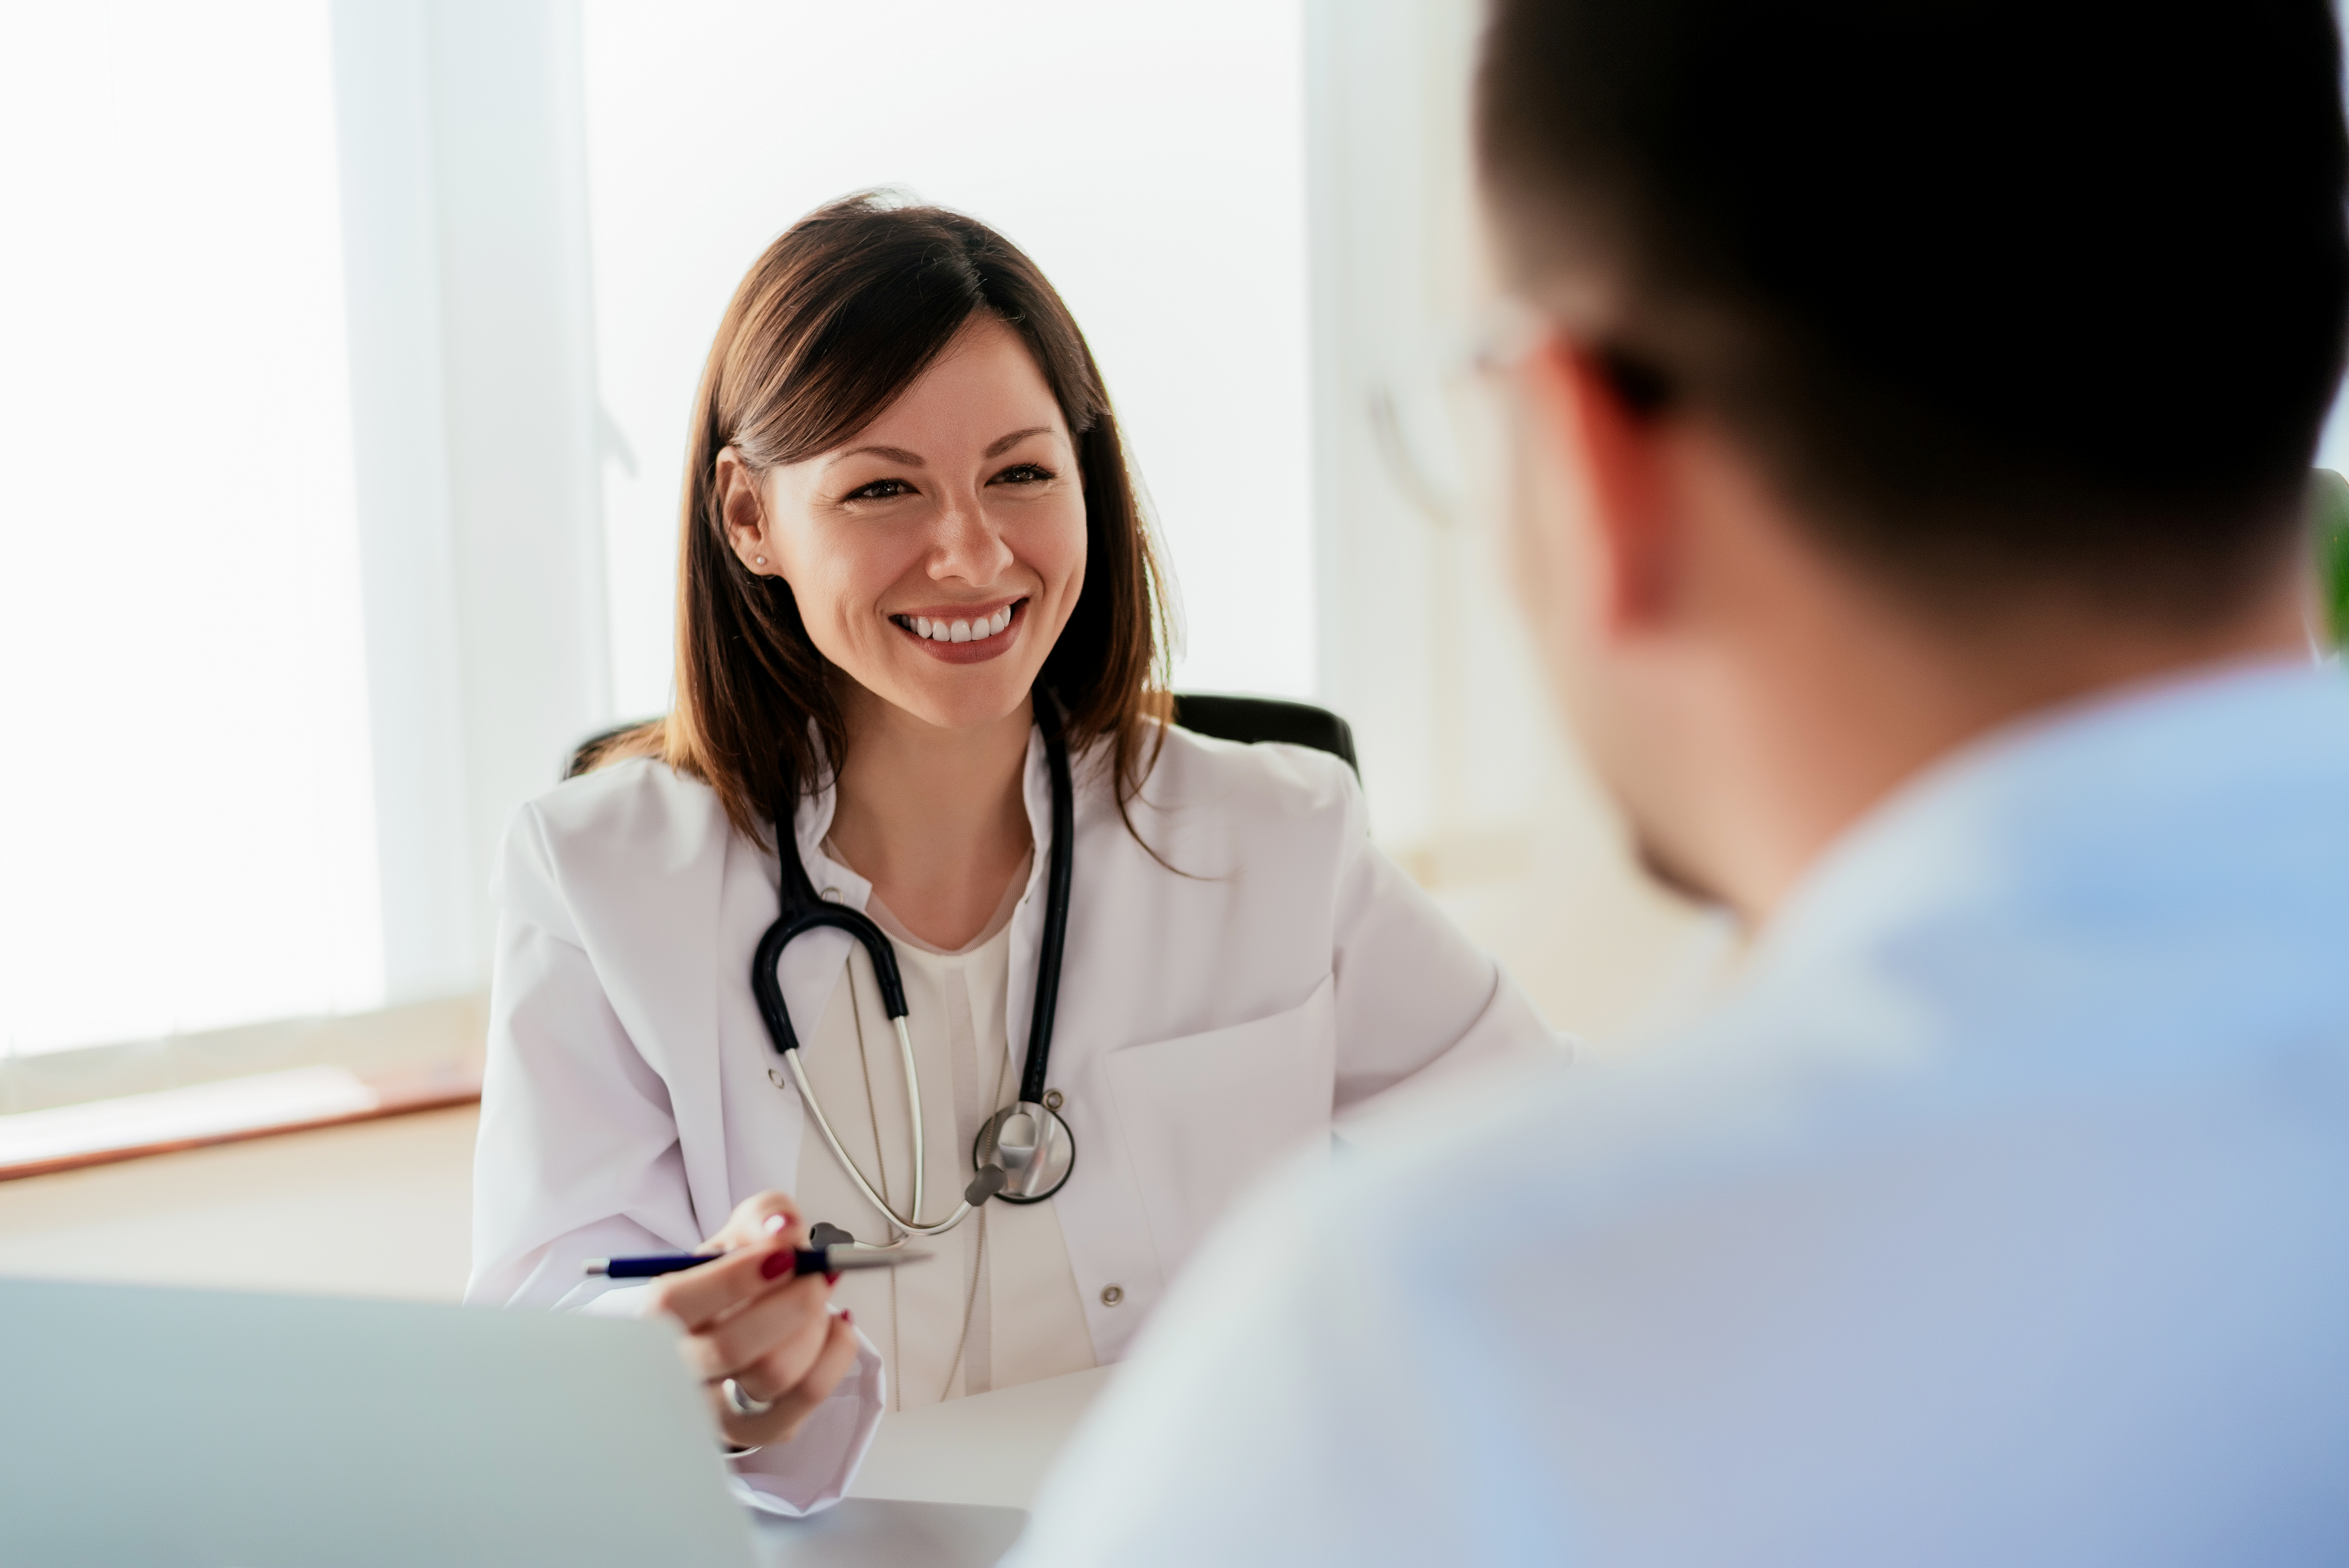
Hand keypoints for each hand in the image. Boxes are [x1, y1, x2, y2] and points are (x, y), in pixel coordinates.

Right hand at [645, 1191, 862, 1448]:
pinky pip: (809, 1394)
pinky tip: (833, 1325)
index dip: (733, 1278)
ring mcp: (716, 1408)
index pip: (674, 1305)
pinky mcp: (759, 1428)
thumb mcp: (739, 1234)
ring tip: (815, 1298)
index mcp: (656, 1316)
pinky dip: (836, 1351)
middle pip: (732, 1347)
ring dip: (814, 1324)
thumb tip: (782, 1228)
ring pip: (776, 1374)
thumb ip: (761, 1217)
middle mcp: (678, 1369)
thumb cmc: (736, 1280)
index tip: (782, 1253)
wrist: (739, 1323)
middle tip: (813, 1273)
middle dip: (791, 1300)